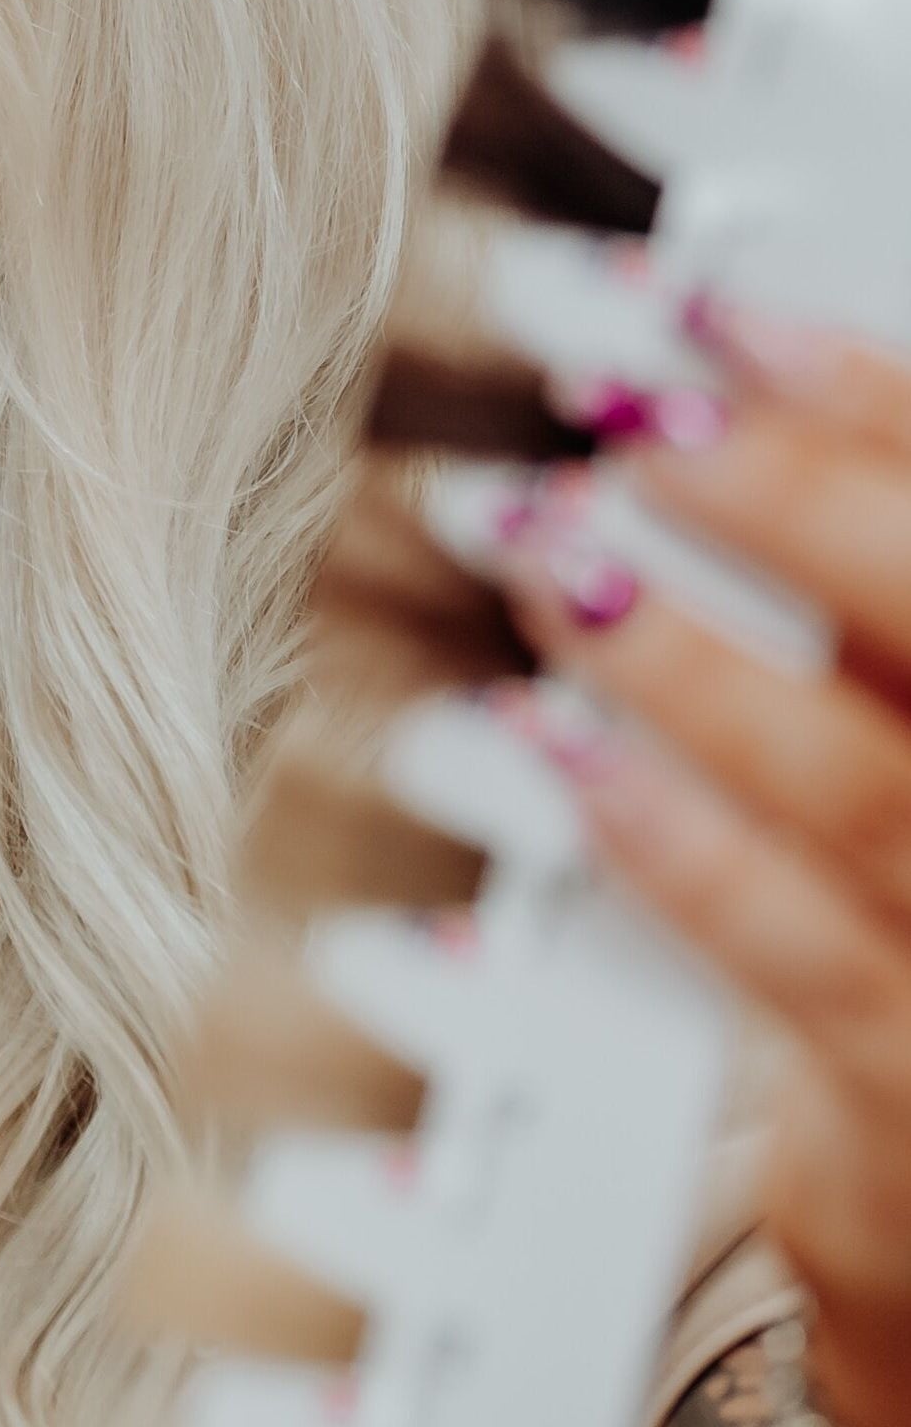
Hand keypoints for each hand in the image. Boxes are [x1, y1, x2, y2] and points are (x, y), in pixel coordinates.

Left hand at [493, 301, 910, 1426]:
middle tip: (630, 418)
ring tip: (550, 549)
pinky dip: (668, 839)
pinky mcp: (902, 1107)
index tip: (723, 319)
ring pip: (877, 792)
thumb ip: (845, 624)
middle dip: (795, 506)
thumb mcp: (888, 742)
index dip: (870, 402)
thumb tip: (688, 406)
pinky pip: (787, 956)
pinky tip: (553, 745)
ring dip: (694, 657)